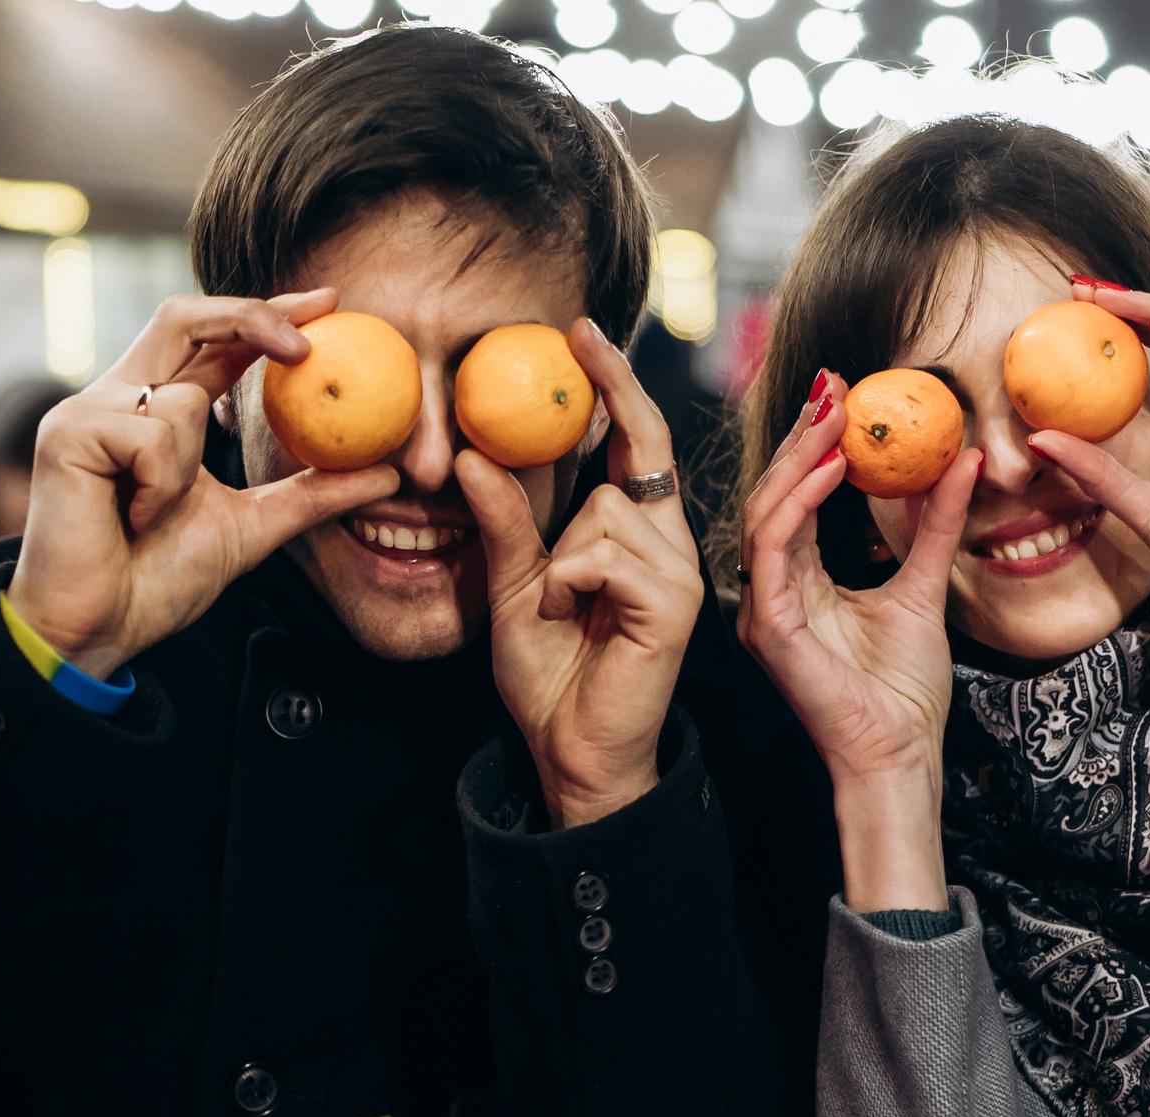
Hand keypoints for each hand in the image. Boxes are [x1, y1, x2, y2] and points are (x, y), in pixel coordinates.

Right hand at [11, 292, 400, 680]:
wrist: (97, 631)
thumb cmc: (156, 581)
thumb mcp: (253, 529)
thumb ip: (310, 495)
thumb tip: (388, 475)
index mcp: (157, 410)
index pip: (216, 339)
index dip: (269, 313)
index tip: (329, 305)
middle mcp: (119, 397)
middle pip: (184, 314)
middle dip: (251, 315)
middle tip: (308, 341)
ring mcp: (87, 410)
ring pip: (182, 399)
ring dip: (191, 467)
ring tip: (157, 517)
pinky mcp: (68, 434)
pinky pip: (153, 437)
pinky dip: (161, 485)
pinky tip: (133, 521)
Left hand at [457, 321, 706, 828]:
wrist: (573, 752)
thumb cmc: (553, 674)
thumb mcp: (515, 585)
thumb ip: (504, 521)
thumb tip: (471, 455)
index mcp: (636, 534)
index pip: (636, 441)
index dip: (615, 384)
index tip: (581, 331)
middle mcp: (668, 544)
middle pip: (623, 466)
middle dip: (593, 442)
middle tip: (574, 358)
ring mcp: (678, 573)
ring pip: (606, 511)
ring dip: (562, 557)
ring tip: (561, 607)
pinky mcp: (674, 605)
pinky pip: (607, 555)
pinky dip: (572, 581)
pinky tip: (574, 616)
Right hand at [735, 372, 982, 911]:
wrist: (901, 755)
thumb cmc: (904, 692)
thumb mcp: (924, 587)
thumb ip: (934, 527)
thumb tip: (964, 463)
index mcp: (801, 585)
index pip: (798, 500)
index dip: (816, 446)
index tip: (846, 396)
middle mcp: (772, 593)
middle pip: (775, 497)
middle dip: (802, 437)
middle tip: (834, 386)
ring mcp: (764, 612)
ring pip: (767, 514)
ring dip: (798, 459)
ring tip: (834, 415)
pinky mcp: (769, 629)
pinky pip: (774, 551)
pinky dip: (799, 505)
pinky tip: (830, 471)